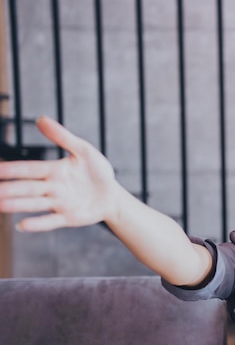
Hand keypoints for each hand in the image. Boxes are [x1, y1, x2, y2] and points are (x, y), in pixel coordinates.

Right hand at [0, 116, 119, 230]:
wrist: (113, 195)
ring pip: (34, 204)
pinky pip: (51, 221)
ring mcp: (59, 204)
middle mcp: (52, 188)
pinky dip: (38, 224)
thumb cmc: (97, 171)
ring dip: (17, 204)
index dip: (11, 170)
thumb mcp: (84, 150)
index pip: (29, 169)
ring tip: (0, 203)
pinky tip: (22, 225)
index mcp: (54, 170)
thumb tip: (41, 119)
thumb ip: (62, 137)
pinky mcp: (69, 218)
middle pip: (27, 188)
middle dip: (8, 189)